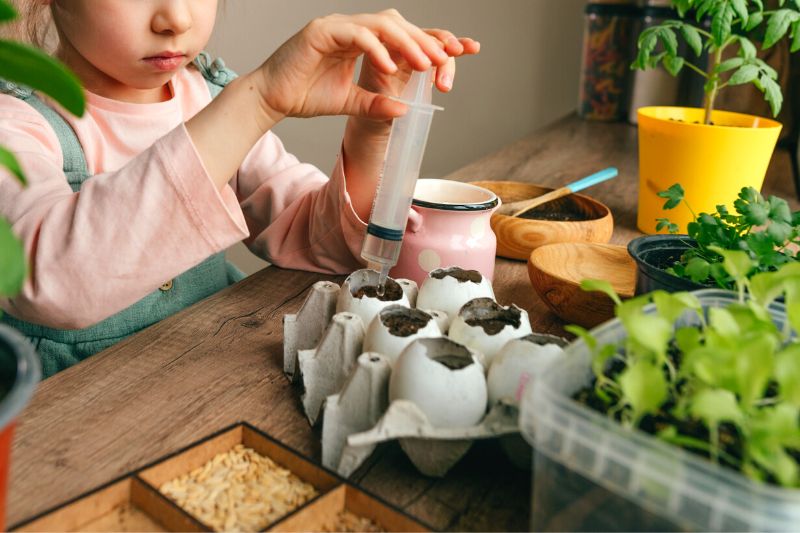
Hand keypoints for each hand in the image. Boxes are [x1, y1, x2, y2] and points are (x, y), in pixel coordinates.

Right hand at [254, 10, 478, 121]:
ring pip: (381, 25)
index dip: (429, 43)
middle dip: (425, 40)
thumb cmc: (305, 96)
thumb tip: (406, 109)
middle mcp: (351, 28)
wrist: (271, 99)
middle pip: (397, 24)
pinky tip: (391, 66)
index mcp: (360, 40)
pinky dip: (376, 49)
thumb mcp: (351, 103)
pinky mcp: (321, 31)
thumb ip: (377, 103)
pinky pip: (356, 35)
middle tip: (448, 58)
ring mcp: (336, 26)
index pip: (401, 36)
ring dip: (407, 43)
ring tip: (426, 63)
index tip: (457, 55)